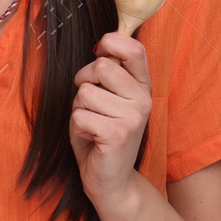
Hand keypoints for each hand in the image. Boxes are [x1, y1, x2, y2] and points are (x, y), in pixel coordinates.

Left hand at [70, 32, 152, 208]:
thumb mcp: (107, 96)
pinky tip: (91, 138)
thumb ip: (108, 72)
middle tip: (91, 104)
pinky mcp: (118, 134)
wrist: (110, 178)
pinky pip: (79, 115)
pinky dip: (77, 127)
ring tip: (92, 124)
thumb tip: (101, 46)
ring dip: (79, 109)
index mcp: (142, 86)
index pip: (134, 48)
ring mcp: (133, 117)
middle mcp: (144, 99)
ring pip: (85, 93)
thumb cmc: (101, 132)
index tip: (99, 53)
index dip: (111, 43)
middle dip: (84, 82)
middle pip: (101, 67)